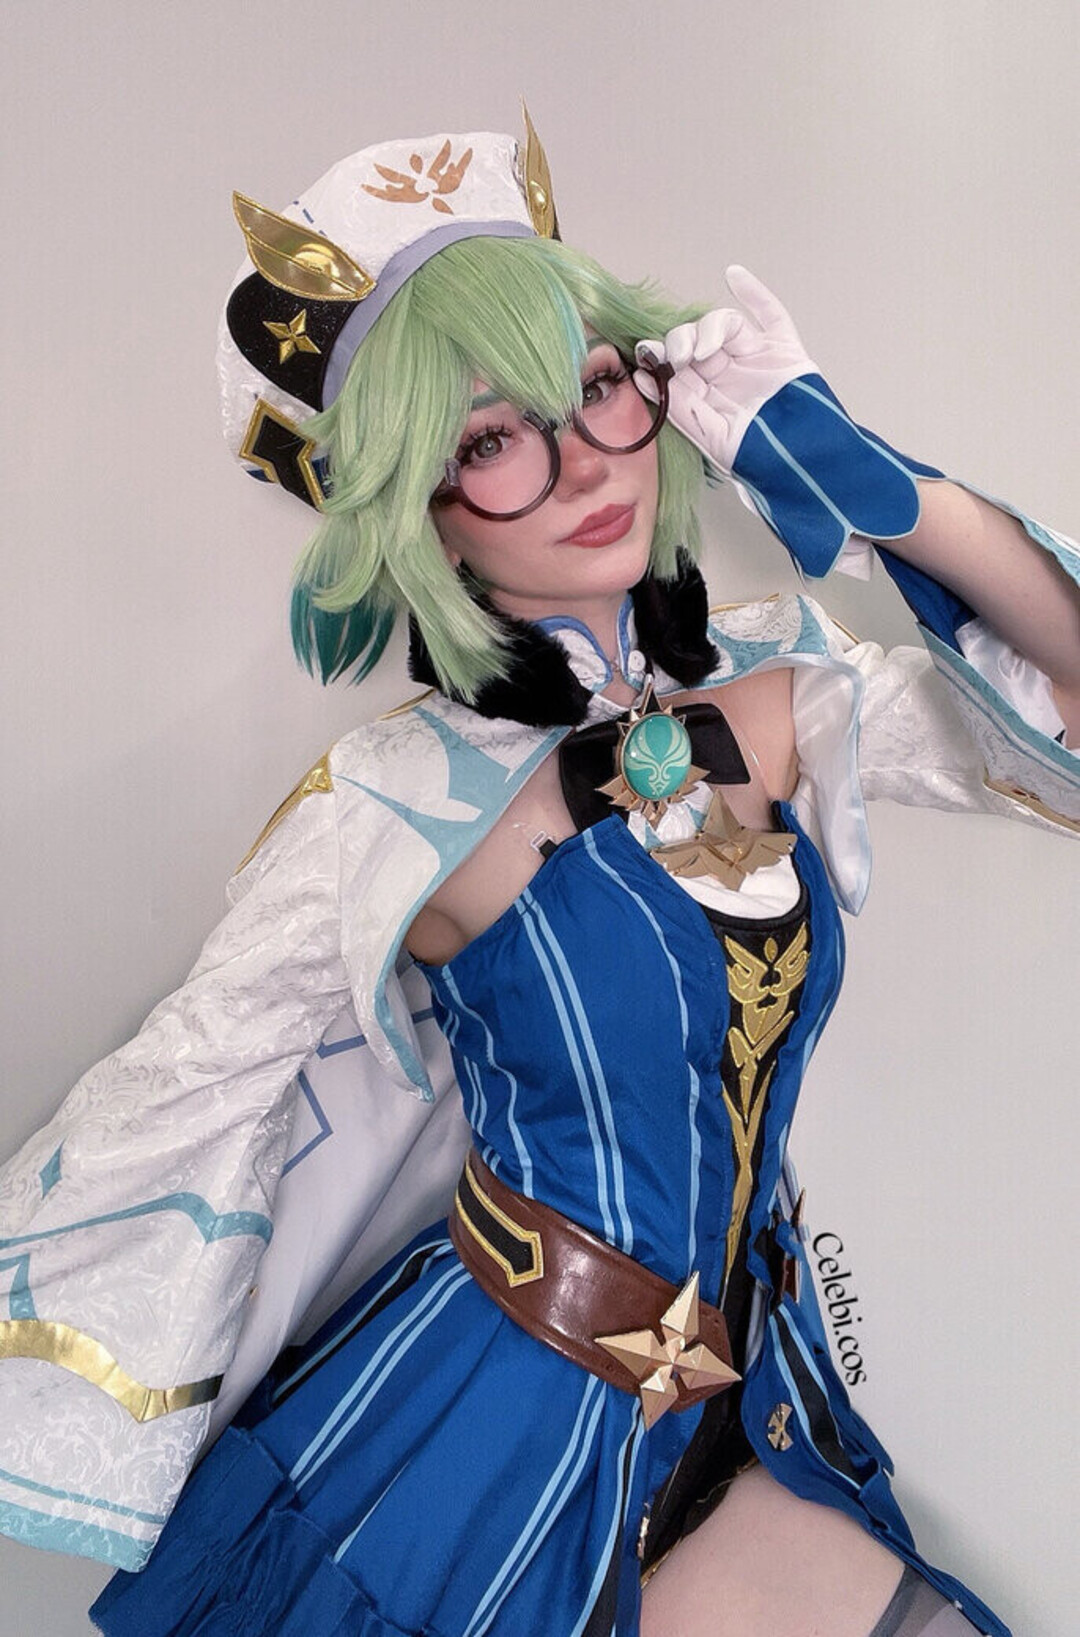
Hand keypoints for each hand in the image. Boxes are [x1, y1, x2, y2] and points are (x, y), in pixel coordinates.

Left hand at [635, 266, 818, 472]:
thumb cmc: (757, 458)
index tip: (648, 354)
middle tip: (678, 356)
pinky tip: (735, 276)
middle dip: (682, 342)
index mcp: (707, 397)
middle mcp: (728, 375)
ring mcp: (756, 359)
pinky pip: (770, 314)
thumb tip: (643, 376)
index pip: (678, 366)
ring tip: (702, 349)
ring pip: (725, 326)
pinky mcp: (784, 349)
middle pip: (697, 341)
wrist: (803, 462)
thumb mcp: (709, 435)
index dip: (661, 356)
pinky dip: (754, 293)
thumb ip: (679, 405)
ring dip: (709, 328)